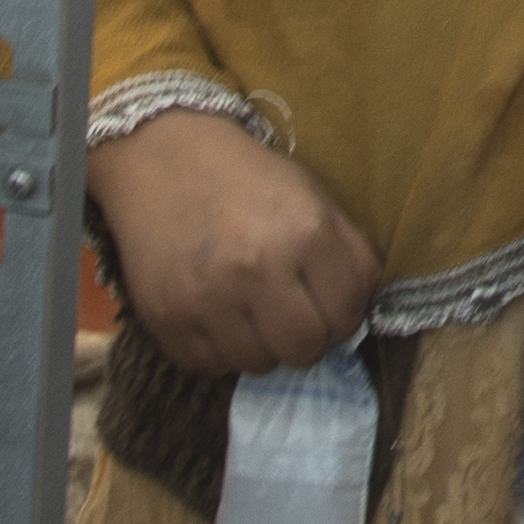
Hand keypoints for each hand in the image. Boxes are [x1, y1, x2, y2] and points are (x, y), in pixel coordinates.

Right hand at [91, 109, 380, 376]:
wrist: (162, 157)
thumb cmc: (247, 177)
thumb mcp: (312, 198)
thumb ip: (347, 254)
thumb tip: (361, 312)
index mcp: (304, 233)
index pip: (347, 314)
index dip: (344, 312)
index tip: (329, 302)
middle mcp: (256, 270)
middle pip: (305, 349)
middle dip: (308, 337)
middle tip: (294, 314)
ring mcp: (207, 299)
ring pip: (259, 365)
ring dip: (264, 346)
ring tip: (253, 310)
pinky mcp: (167, 320)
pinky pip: (211, 366)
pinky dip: (221, 349)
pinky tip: (219, 314)